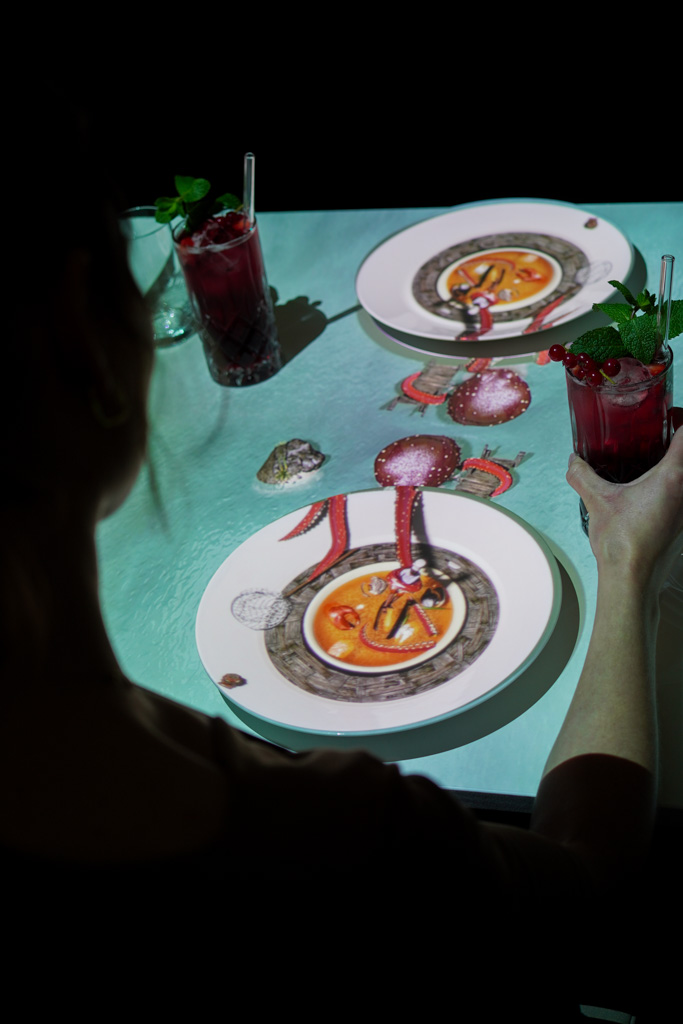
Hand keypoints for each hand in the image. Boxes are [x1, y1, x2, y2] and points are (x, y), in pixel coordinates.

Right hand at [566, 408, 682, 592]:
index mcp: (673, 477)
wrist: (631, 578)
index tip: (671, 416)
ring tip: (656, 463)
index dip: (681, 420)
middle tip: (664, 435)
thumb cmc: (623, 543)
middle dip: (678, 444)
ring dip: (677, 468)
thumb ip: (583, 475)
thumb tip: (574, 461)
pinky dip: (674, 489)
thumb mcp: (597, 500)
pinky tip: (652, 493)